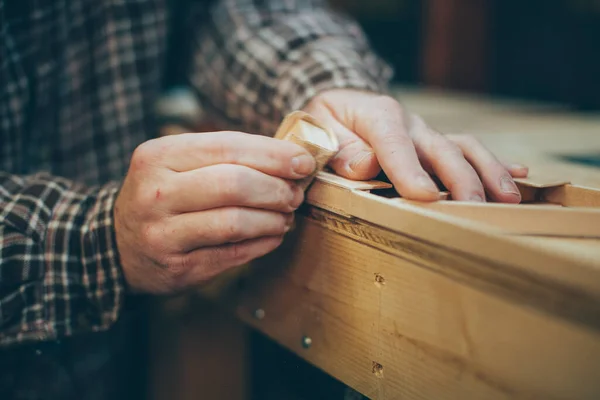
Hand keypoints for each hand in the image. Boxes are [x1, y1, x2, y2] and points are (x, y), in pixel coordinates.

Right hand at [113, 131, 315, 292]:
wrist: (118, 245)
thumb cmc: (162, 196)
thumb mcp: (177, 164)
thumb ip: (225, 156)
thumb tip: (291, 158)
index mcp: (158, 156)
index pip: (228, 147)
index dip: (273, 154)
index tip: (303, 162)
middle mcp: (155, 193)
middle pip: (234, 184)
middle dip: (276, 189)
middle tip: (295, 194)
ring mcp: (163, 234)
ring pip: (236, 222)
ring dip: (273, 219)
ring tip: (286, 216)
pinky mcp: (177, 267)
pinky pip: (233, 253)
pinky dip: (263, 243)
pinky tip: (274, 235)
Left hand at [303, 89, 528, 202]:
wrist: (340, 102)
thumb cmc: (326, 121)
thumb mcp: (318, 128)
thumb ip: (339, 148)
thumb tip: (364, 165)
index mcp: (378, 115)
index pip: (395, 143)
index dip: (411, 170)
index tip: (425, 196)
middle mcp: (410, 123)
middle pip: (441, 148)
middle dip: (460, 178)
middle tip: (475, 208)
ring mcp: (427, 133)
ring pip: (464, 147)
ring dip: (488, 172)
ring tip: (508, 198)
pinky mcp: (435, 143)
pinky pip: (468, 149)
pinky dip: (494, 162)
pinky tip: (519, 174)